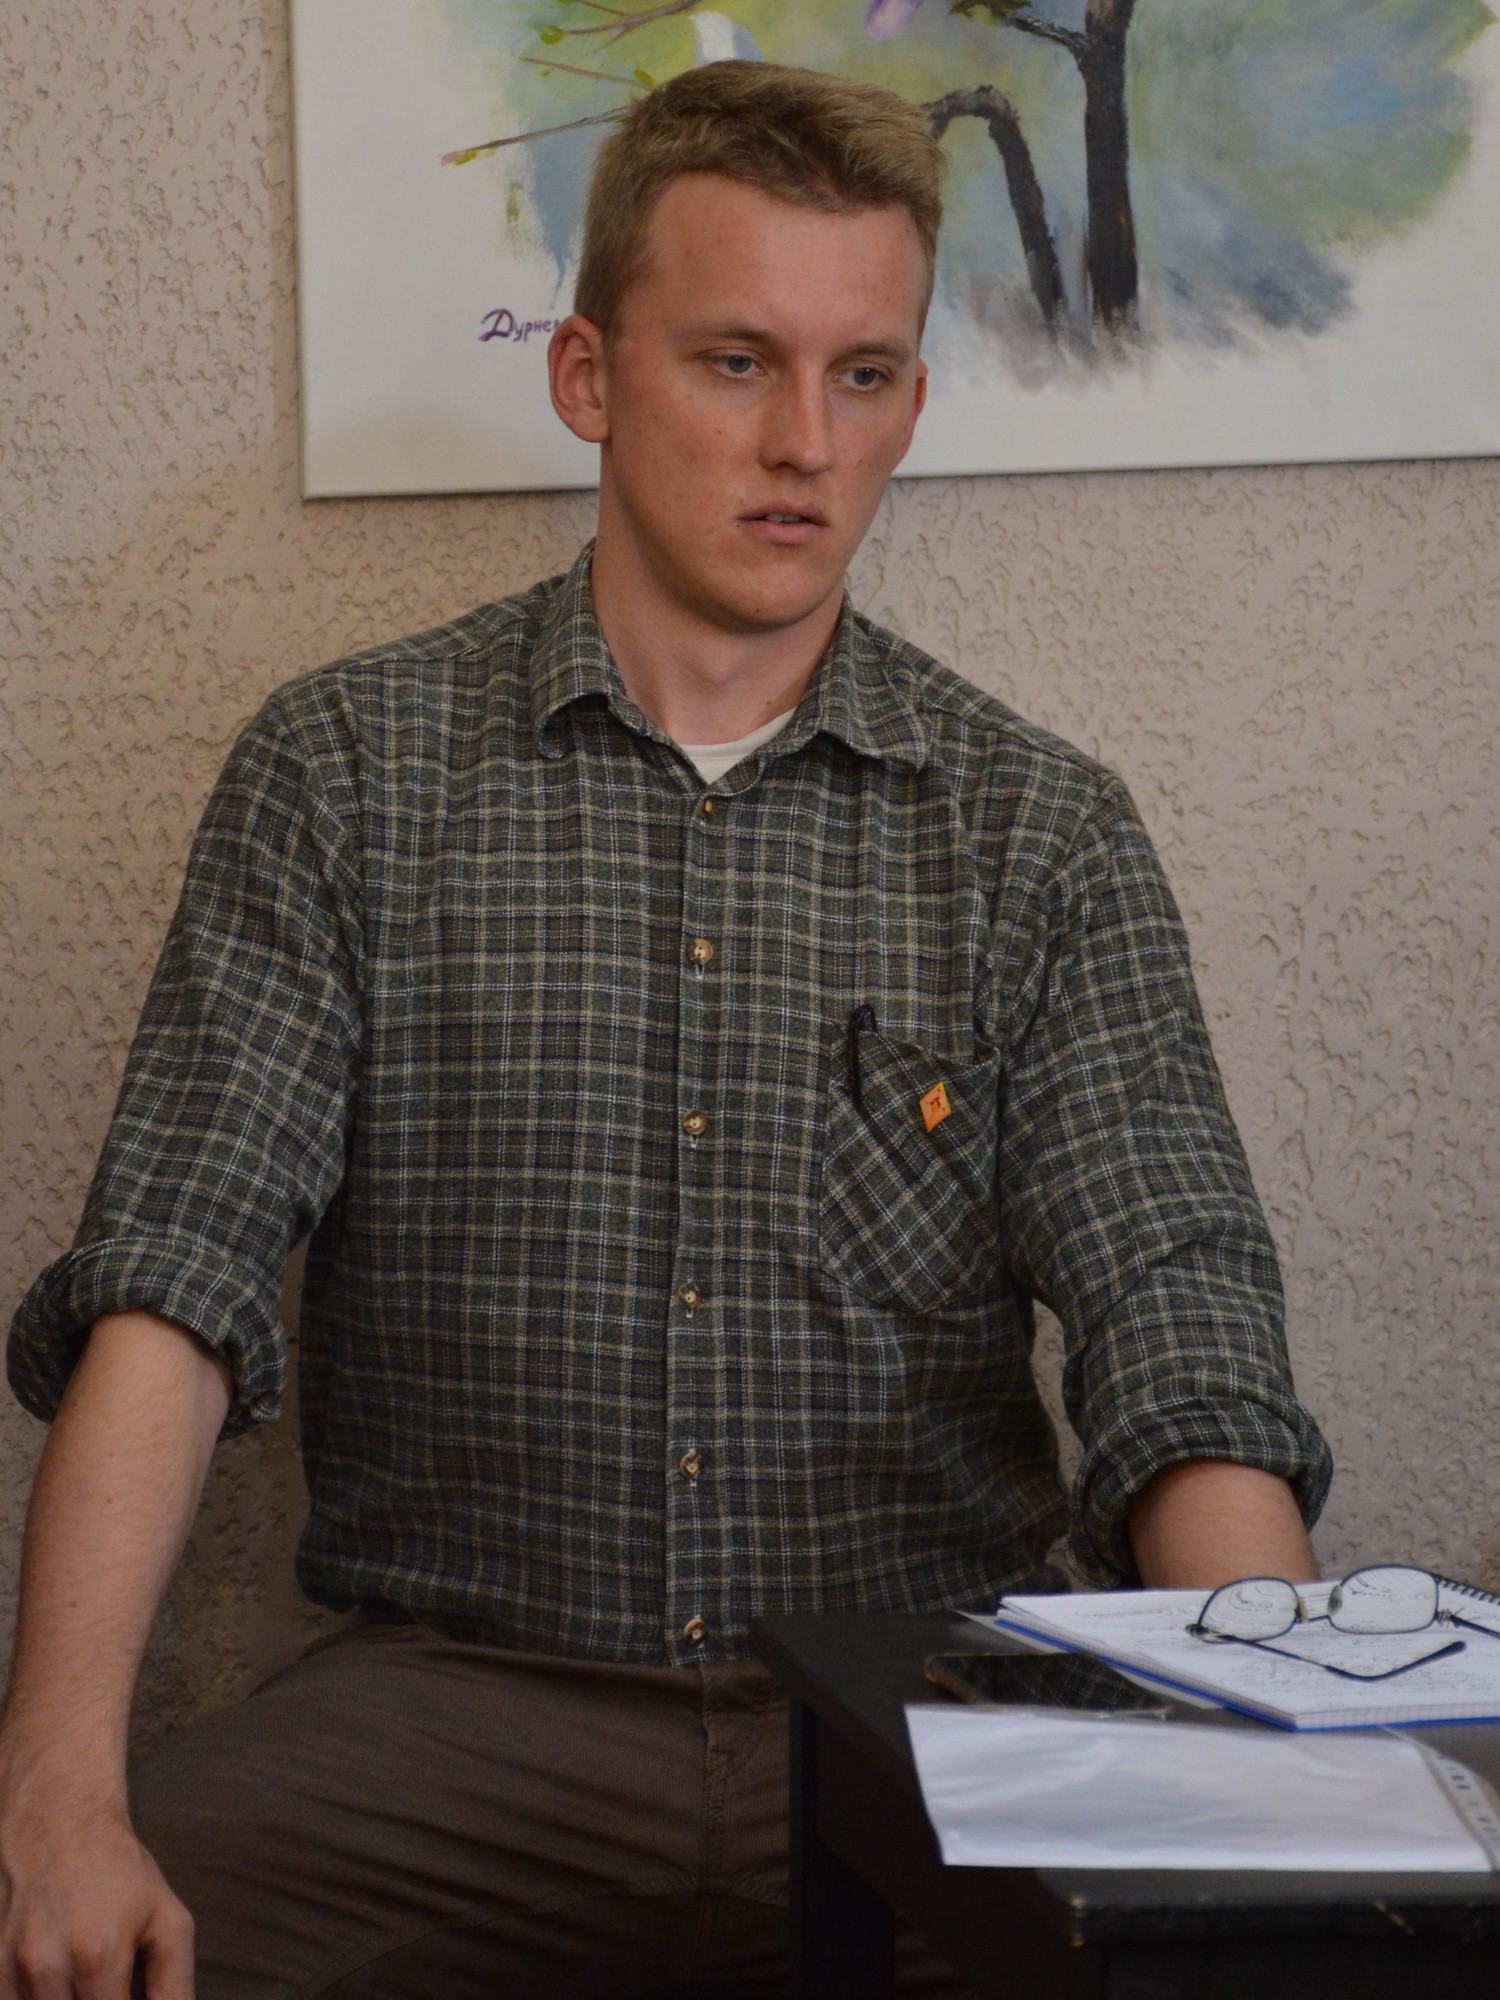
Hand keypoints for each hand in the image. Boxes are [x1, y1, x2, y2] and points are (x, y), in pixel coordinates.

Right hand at [0, 1754, 192, 1999]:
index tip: (124, 1998)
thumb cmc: (120, 1871)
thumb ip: (174, 1986)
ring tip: (84, 1983)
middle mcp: (47, 1967)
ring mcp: (9, 1967)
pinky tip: (58, 1984)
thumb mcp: (167, 1920)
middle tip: (106, 1989)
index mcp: (99, 1957)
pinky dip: (35, 1998)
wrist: (58, 1820)